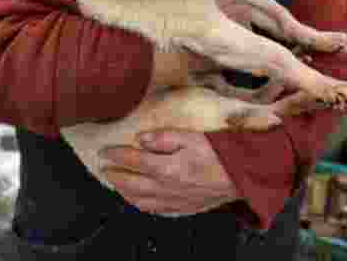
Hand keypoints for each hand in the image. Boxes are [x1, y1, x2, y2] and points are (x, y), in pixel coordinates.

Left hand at [99, 129, 238, 215]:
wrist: (242, 175)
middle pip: (131, 184)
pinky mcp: (183, 207)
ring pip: (140, 200)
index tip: (105, 151)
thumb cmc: (220, 154)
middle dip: (114, 175)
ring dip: (124, 192)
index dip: (116, 155)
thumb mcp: (192, 136)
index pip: (133, 160)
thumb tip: (141, 139)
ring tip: (115, 184)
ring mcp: (174, 200)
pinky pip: (155, 210)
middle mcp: (166, 187)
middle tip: (103, 168)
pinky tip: (139, 200)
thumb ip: (164, 137)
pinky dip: (141, 204)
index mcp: (167, 167)